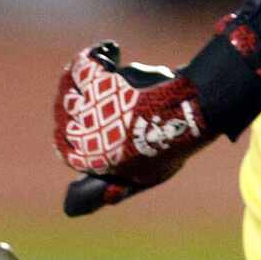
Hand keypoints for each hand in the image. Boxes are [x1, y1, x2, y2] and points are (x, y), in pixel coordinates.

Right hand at [54, 42, 216, 215]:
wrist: (196, 114)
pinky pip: (83, 64)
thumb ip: (110, 188)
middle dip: (76, 96)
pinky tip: (111, 50)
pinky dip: (94, 54)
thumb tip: (68, 209)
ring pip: (69, 86)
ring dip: (83, 73)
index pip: (64, 147)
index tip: (83, 111)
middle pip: (64, 113)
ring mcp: (92, 112)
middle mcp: (86, 140)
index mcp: (93, 163)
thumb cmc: (174, 143)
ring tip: (104, 64)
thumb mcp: (141, 176)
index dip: (70, 128)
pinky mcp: (102, 85)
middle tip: (95, 83)